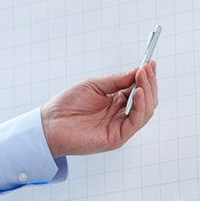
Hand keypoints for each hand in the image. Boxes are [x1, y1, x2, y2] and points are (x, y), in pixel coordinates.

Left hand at [40, 62, 157, 156]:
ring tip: (142, 76)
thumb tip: (137, 71)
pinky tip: (137, 92)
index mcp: (117, 102)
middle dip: (150, 82)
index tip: (150, 63)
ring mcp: (120, 127)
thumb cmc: (68, 104)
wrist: (50, 124)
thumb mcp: (94, 85)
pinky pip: (135, 122)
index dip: (146, 77)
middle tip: (147, 68)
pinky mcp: (117, 137)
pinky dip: (140, 106)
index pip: (140, 89)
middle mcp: (121, 115)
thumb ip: (116, 80)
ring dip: (147, 92)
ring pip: (146, 111)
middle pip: (147, 100)